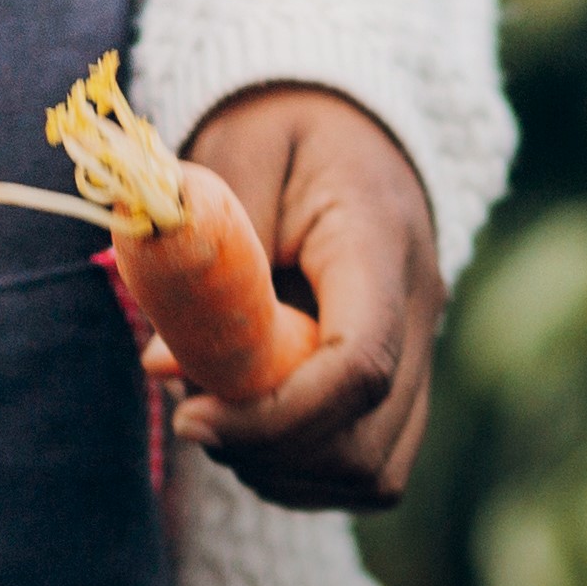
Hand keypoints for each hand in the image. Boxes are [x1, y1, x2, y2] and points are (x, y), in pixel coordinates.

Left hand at [160, 83, 440, 509]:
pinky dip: (305, 469)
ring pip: (374, 469)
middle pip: (368, 439)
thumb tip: (163, 368)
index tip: (192, 417)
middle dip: (268, 451)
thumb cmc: (281, 125)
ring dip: (284, 469)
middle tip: (193, 414)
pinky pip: (371, 465)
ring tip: (219, 415)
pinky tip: (253, 426)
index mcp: (379, 240)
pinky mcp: (406, 378)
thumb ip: (204, 256)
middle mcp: (419, 304)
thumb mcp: (234, 154)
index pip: (358, 364)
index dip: (274, 416)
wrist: (347, 116)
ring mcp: (422, 346)